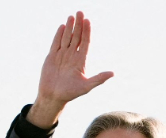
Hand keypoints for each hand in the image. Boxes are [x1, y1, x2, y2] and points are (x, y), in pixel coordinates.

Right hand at [27, 11, 113, 127]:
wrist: (53, 97)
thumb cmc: (70, 93)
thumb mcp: (86, 86)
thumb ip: (99, 79)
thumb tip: (113, 73)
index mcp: (81, 61)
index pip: (85, 42)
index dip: (87, 32)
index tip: (88, 21)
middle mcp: (72, 56)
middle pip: (76, 37)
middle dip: (79, 25)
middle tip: (80, 12)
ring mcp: (61, 55)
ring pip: (66, 38)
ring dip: (70, 27)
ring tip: (72, 16)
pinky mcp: (52, 57)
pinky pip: (56, 43)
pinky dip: (59, 35)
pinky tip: (63, 26)